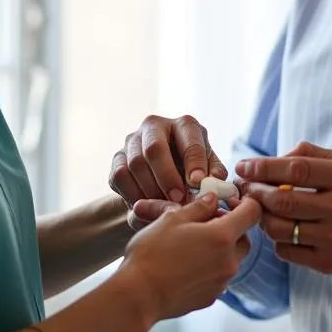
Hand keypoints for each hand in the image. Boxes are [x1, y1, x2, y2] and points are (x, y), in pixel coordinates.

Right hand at [109, 115, 228, 218]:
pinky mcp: (117, 157)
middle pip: (154, 148)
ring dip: (150, 189)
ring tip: (164, 206)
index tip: (198, 183)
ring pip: (135, 164)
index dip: (194, 162)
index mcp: (184, 124)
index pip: (189, 139)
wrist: (163, 175)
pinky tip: (147, 205)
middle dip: (167, 177)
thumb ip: (214, 174)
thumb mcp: (208, 168)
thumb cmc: (192, 169)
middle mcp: (155, 126)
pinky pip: (119, 176)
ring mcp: (133, 140)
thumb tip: (214, 181)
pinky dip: (133, 194)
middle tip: (177, 198)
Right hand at [118, 192, 261, 321]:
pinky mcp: (210, 298)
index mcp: (223, 236)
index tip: (231, 200)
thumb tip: (212, 200)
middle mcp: (229, 261)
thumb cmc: (153, 253)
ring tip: (192, 244)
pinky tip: (186, 264)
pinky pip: (218, 277)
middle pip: (244, 238)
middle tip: (207, 222)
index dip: (245, 202)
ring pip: (231, 259)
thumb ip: (199, 207)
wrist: (139, 295)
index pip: (252, 213)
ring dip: (220, 249)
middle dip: (231, 228)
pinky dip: (210, 267)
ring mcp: (221, 282)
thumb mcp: (173, 219)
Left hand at [236, 142, 331, 276]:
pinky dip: (276, 239)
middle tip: (244, 189)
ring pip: (279, 228)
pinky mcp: (329, 263)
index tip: (244, 167)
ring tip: (261, 209)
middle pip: (282, 199)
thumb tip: (271, 159)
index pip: (296, 169)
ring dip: (262, 217)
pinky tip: (281, 230)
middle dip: (255, 193)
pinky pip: (286, 251)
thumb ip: (310, 155)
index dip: (264, 167)